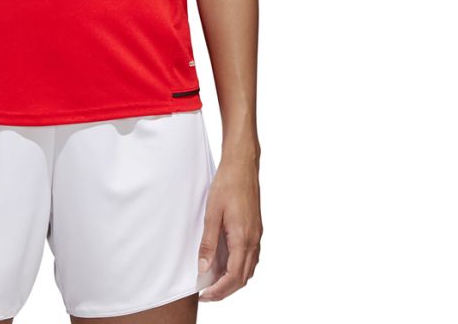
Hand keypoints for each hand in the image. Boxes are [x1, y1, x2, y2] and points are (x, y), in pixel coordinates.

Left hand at [197, 153, 261, 301]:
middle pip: (243, 277)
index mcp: (243, 238)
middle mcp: (253, 240)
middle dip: (226, 290)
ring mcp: (257, 235)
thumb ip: (209, 243)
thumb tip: (204, 269)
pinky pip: (251, 257)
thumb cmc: (227, 184)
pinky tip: (226, 264)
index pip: (233, 276)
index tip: (204, 294)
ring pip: (249, 268)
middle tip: (207, 293)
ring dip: (233, 280)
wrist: (242, 165)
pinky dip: (239, 267)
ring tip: (214, 282)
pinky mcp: (255, 228)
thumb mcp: (212, 213)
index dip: (219, 290)